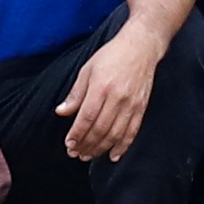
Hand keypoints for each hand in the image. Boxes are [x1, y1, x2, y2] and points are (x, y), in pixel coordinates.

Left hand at [60, 19, 163, 163]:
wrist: (141, 48)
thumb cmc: (111, 56)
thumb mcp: (87, 69)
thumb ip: (75, 94)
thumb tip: (62, 112)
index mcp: (100, 87)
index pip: (86, 117)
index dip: (77, 133)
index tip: (69, 144)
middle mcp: (117, 98)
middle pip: (100, 129)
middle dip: (86, 144)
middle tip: (76, 154)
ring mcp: (131, 105)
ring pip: (115, 134)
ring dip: (100, 148)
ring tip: (88, 155)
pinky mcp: (141, 108)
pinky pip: (132, 132)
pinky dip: (123, 146)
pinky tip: (113, 155)